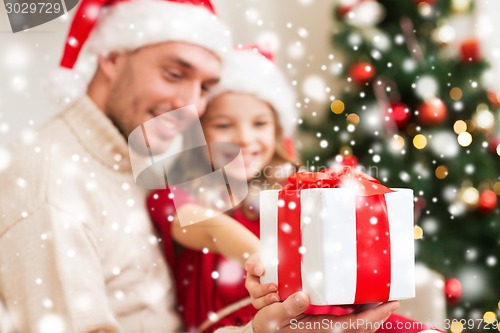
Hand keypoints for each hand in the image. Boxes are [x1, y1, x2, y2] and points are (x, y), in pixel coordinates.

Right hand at [244, 254, 399, 332]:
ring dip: (371, 314)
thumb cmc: (267, 326)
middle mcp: (329, 332)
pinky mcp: (323, 328)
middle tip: (393, 298)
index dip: (377, 315)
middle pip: (364, 327)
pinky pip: (349, 323)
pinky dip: (359, 314)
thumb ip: (288, 308)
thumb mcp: (272, 315)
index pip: (358, 325)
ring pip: (358, 326)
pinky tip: (358, 302)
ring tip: (380, 297)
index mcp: (322, 329)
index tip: (392, 303)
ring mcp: (327, 331)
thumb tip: (303, 296)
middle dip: (381, 314)